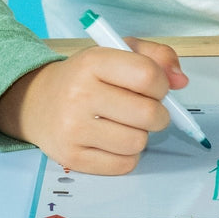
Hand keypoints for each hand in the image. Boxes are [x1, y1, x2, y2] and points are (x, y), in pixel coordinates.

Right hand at [0, 39, 188, 174]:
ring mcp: (72, 129)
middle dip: (159, 114)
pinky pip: (123, 165)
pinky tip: (116, 140)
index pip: (147, 76)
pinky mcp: (71, 158)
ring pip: (138, 142)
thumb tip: (182, 81)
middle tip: (147, 109)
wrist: (36, 101)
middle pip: (148, 114)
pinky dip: (128, 155)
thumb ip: (158, 57)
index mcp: (94, 61)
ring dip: (142, 135)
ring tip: (128, 124)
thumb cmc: (88, 75)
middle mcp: (80, 94)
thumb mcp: (120, 51)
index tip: (156, 87)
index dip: (162, 84)